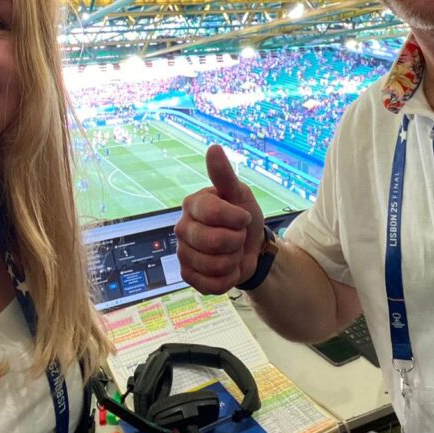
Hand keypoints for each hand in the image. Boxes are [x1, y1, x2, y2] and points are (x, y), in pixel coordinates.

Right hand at [175, 145, 265, 293]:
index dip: (237, 219)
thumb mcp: (240, 194)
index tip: (243, 217)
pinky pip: (210, 284)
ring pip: (214, 265)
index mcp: (193, 204)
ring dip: (232, 260)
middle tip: (237, 236)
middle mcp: (182, 227)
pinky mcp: (187, 275)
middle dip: (236, 241)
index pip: (215, 213)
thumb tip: (213, 148)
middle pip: (214, 242)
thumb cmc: (243, 217)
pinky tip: (226, 268)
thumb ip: (225, 175)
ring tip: (232, 252)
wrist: (250, 249)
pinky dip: (227, 279)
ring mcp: (182, 253)